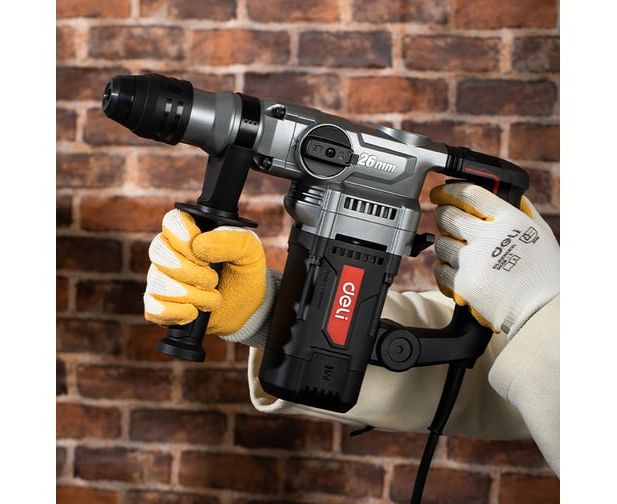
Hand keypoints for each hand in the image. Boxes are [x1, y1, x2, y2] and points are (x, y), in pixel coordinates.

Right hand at [143, 209, 268, 337]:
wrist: (247, 307)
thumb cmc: (244, 271)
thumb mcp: (249, 250)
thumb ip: (231, 239)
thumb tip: (198, 245)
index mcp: (190, 232)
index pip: (171, 222)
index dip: (184, 236)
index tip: (203, 253)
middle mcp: (170, 253)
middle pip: (158, 251)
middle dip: (189, 270)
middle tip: (213, 279)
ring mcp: (162, 279)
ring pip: (157, 281)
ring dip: (190, 294)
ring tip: (214, 299)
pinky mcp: (160, 306)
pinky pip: (153, 308)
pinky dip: (176, 312)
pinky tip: (194, 313)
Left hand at [430, 182, 558, 337]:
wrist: (543, 311)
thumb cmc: (545, 274)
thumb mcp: (541, 233)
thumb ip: (522, 211)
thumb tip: (507, 195)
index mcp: (509, 220)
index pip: (469, 194)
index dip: (449, 191)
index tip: (441, 193)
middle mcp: (488, 237)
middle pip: (447, 216)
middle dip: (443, 215)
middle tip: (445, 219)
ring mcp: (473, 261)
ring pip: (440, 243)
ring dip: (445, 244)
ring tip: (457, 250)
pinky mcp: (463, 284)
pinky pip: (439, 270)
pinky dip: (444, 269)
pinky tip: (456, 270)